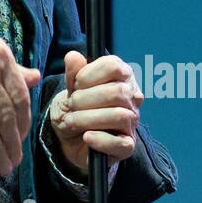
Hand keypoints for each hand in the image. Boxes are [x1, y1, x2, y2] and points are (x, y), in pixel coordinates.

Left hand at [49, 52, 142, 173]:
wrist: (71, 137)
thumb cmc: (75, 108)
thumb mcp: (69, 89)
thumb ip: (72, 73)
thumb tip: (73, 56)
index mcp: (121, 76)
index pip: (114, 66)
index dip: (90, 74)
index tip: (75, 84)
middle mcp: (132, 97)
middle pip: (117, 92)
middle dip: (86, 99)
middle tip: (71, 104)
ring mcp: (132, 122)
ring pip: (120, 116)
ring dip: (89, 118)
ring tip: (72, 121)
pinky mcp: (127, 145)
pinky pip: (122, 144)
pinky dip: (100, 140)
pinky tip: (86, 136)